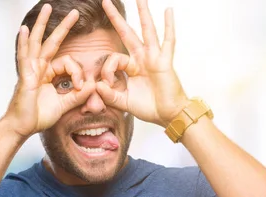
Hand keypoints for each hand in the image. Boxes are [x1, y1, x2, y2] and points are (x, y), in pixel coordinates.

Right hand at [4, 4, 95, 137]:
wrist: (22, 127)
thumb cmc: (38, 116)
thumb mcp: (64, 105)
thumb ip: (78, 96)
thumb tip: (93, 86)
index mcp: (48, 73)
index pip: (67, 62)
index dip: (78, 72)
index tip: (81, 86)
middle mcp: (38, 68)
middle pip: (51, 41)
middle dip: (62, 26)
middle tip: (74, 12)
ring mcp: (30, 70)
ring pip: (37, 42)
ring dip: (42, 24)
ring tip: (46, 7)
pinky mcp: (25, 77)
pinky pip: (24, 57)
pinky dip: (24, 43)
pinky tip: (25, 29)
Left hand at [98, 0, 188, 127]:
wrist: (168, 115)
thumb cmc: (150, 108)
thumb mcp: (123, 102)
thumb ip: (109, 95)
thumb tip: (96, 85)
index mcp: (132, 68)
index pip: (113, 58)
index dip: (107, 69)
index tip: (107, 84)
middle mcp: (142, 59)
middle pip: (127, 33)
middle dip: (116, 18)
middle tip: (105, 2)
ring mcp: (154, 58)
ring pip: (147, 31)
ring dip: (143, 13)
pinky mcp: (165, 62)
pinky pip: (168, 41)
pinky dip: (169, 26)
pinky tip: (169, 11)